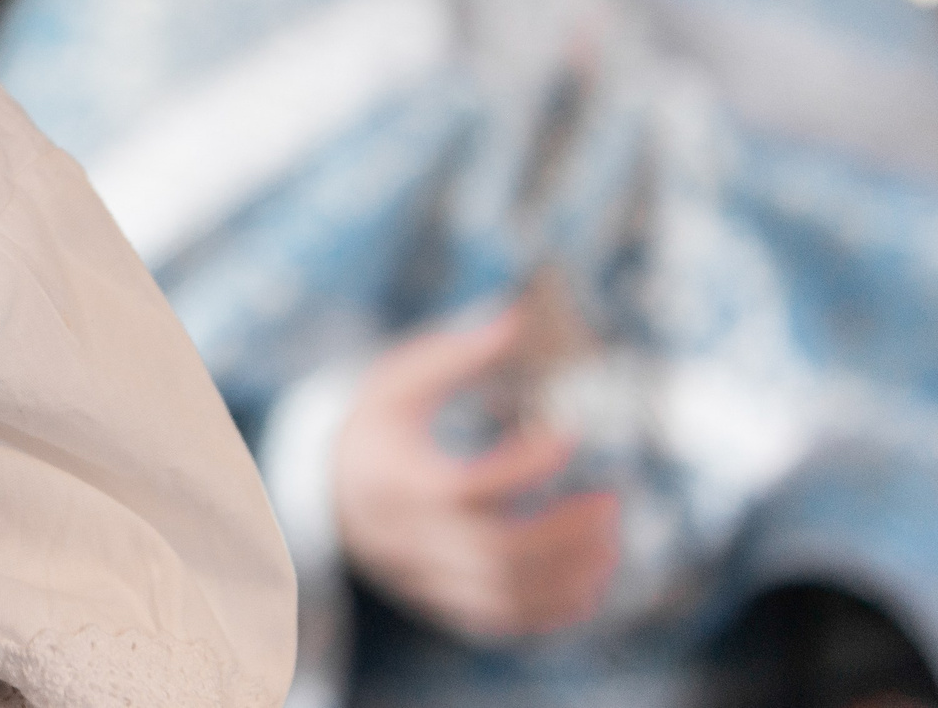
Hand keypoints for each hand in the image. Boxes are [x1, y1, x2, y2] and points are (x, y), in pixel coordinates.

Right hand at [331, 308, 620, 641]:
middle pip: (491, 554)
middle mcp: (406, 537)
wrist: (326, 490)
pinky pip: (500, 621)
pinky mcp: (439, 600)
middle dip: (561, 534)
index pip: (462, 487)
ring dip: (567, 575)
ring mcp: (422, 575)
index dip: (522, 466)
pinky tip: (591, 581)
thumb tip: (517, 315)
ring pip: (501, 597)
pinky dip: (551, 611)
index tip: (570, 433)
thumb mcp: (397, 379)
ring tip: (610, 539)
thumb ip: (455, 353)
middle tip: (611, 502)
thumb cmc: (374, 426)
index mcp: (392, 478)